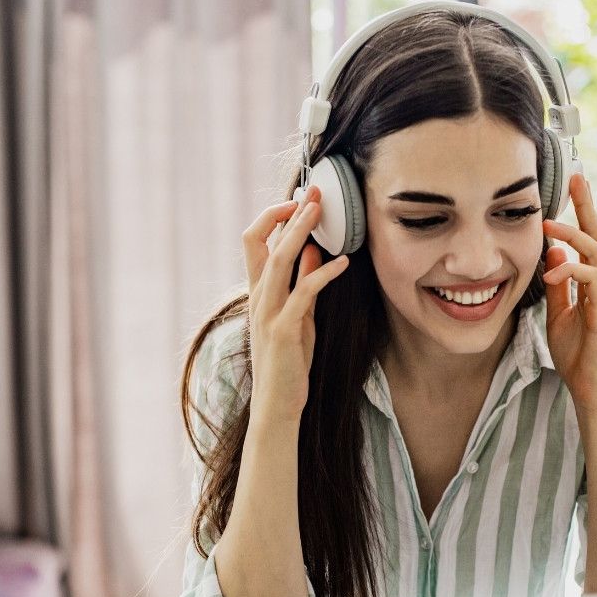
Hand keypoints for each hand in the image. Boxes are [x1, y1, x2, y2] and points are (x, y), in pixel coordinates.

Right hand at [242, 184, 349, 422]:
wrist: (277, 406)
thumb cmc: (288, 363)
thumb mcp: (298, 317)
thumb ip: (302, 283)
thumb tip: (314, 250)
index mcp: (258, 293)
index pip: (254, 241)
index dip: (274, 217)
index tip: (299, 201)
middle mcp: (258, 298)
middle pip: (261, 242)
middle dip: (288, 213)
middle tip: (314, 191)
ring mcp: (268, 314)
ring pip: (278, 261)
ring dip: (299, 231)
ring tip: (321, 210)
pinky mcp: (284, 331)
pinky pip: (303, 293)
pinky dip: (323, 273)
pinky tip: (343, 262)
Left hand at [540, 173, 596, 415]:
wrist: (592, 391)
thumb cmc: (578, 358)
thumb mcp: (558, 316)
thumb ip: (558, 286)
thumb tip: (554, 254)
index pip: (591, 241)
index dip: (583, 213)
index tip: (574, 186)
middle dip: (588, 207)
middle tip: (578, 178)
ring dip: (574, 236)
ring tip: (550, 225)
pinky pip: (593, 282)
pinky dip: (572, 271)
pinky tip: (552, 273)